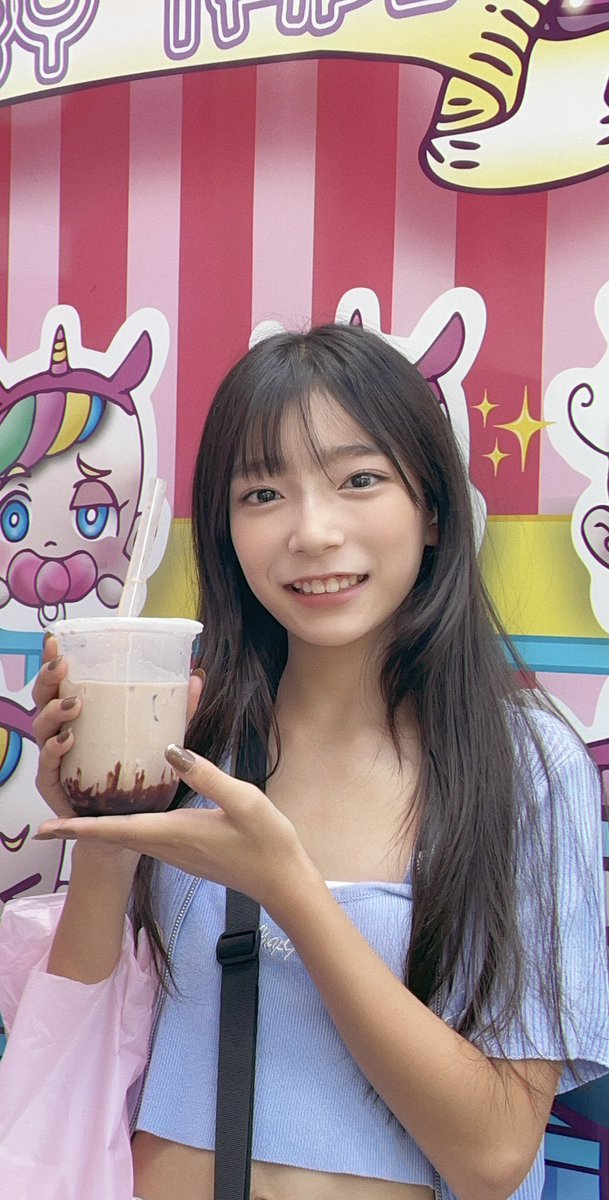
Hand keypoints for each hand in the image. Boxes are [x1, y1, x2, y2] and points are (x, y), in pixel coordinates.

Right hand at [32, 641, 204, 821]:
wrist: (124, 826)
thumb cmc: (135, 777)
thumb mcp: (161, 738)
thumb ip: (178, 710)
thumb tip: (196, 677)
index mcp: (80, 714)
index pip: (62, 682)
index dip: (53, 660)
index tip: (56, 641)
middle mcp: (61, 732)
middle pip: (43, 699)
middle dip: (49, 680)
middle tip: (63, 667)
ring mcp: (54, 759)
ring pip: (42, 728)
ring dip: (53, 712)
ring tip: (73, 704)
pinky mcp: (54, 785)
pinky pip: (47, 766)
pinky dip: (54, 751)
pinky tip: (68, 740)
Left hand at [36, 746, 308, 915]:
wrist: (284, 882)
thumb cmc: (268, 842)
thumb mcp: (242, 800)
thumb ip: (205, 774)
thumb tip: (169, 750)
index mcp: (174, 832)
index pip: (115, 830)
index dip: (78, 827)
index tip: (44, 827)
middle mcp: (168, 845)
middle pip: (113, 835)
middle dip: (80, 826)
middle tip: (49, 817)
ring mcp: (177, 852)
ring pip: (129, 837)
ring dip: (102, 826)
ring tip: (78, 810)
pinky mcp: (187, 852)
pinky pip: (146, 837)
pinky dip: (127, 826)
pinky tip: (128, 812)